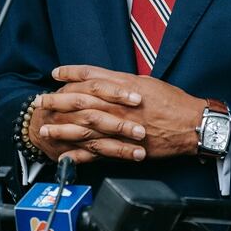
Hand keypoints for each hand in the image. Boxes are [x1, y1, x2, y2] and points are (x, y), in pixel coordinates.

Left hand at [45, 65, 205, 163]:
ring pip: (83, 127)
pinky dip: (79, 155)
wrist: (191, 125)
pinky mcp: (124, 147)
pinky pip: (97, 152)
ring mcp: (119, 127)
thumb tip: (109, 80)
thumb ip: (124, 83)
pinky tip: (65, 156)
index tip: (55, 73)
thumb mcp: (147, 83)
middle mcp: (118, 105)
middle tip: (40, 102)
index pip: (91, 76)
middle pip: (80, 101)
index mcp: (123, 86)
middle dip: (57, 101)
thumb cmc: (173, 102)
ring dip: (61, 128)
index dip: (71, 74)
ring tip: (45, 130)